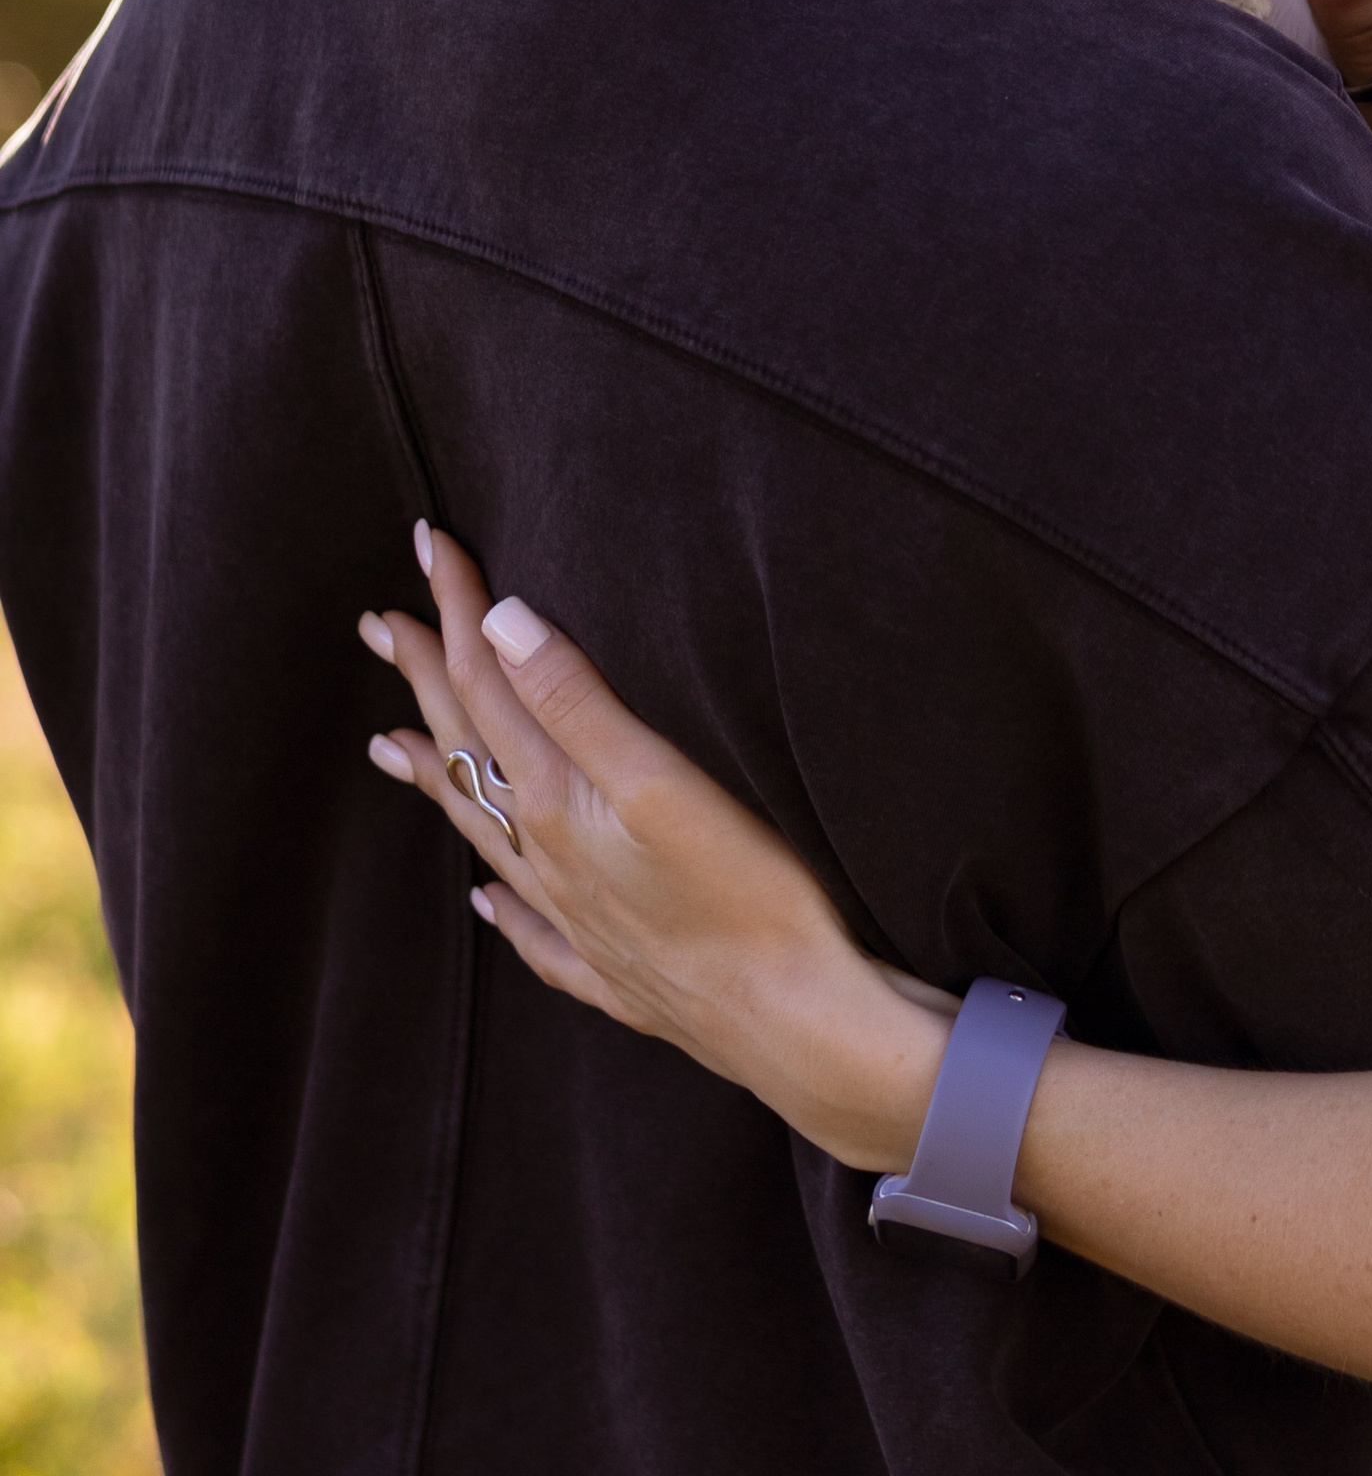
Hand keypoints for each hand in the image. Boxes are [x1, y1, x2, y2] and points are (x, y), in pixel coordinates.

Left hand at [361, 528, 948, 1172]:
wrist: (795, 1025)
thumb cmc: (744, 899)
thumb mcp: (662, 782)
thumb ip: (580, 702)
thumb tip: (501, 623)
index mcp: (559, 805)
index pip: (490, 686)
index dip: (460, 611)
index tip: (429, 543)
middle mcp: (550, 862)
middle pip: (471, 753)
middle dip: (429, 678)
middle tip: (380, 623)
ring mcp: (578, 921)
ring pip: (486, 834)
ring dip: (438, 777)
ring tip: (389, 745)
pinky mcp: (616, 969)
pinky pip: (531, 930)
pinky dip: (499, 904)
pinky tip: (486, 898)